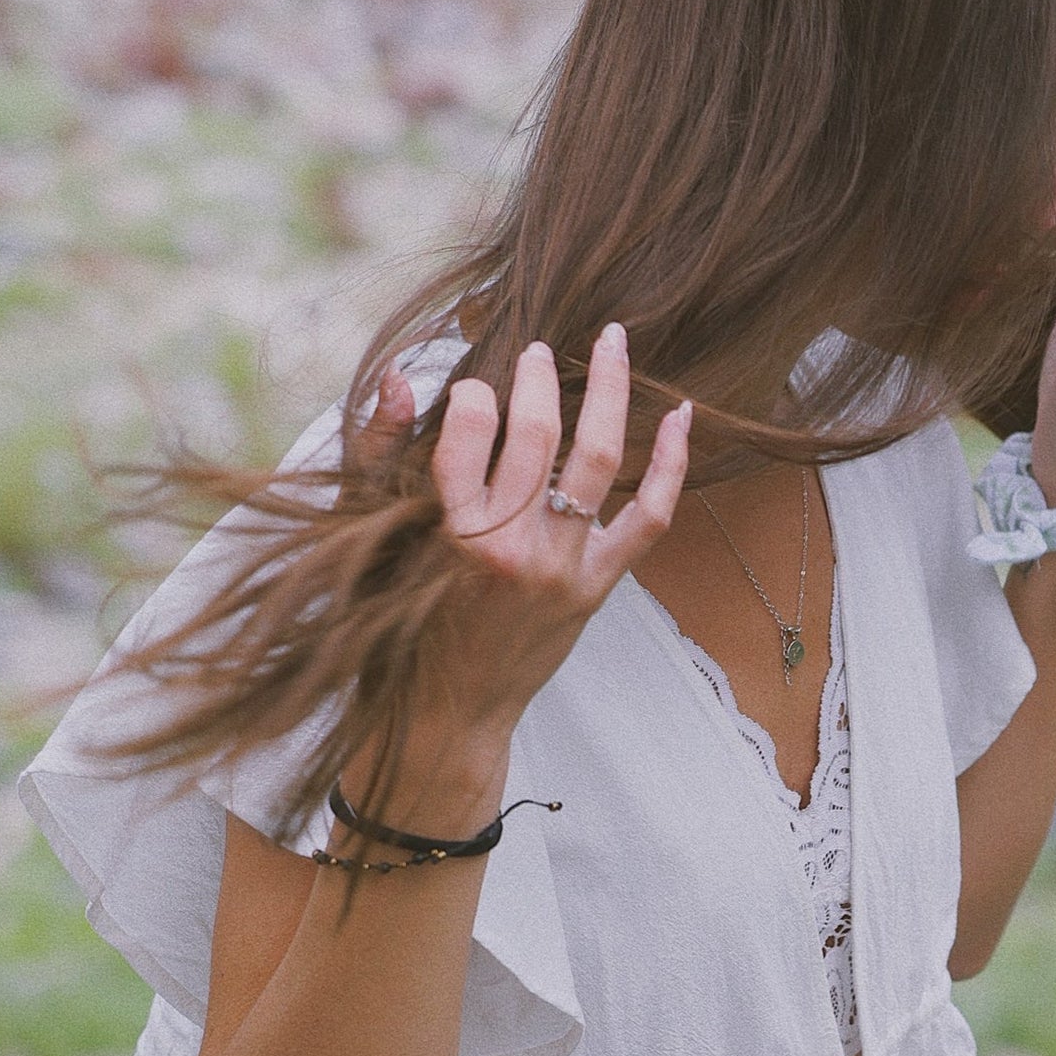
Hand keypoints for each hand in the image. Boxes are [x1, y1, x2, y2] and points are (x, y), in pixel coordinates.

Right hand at [353, 325, 689, 787]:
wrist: (449, 712)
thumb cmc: (400, 623)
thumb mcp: (373, 539)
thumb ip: (377, 452)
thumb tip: (404, 375)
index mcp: (451, 532)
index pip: (471, 429)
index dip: (473, 393)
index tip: (472, 390)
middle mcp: (513, 548)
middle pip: (540, 434)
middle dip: (538, 376)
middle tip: (536, 351)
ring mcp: (562, 568)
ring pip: (598, 459)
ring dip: (608, 391)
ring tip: (609, 344)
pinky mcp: (596, 587)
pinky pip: (648, 519)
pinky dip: (670, 465)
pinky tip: (682, 416)